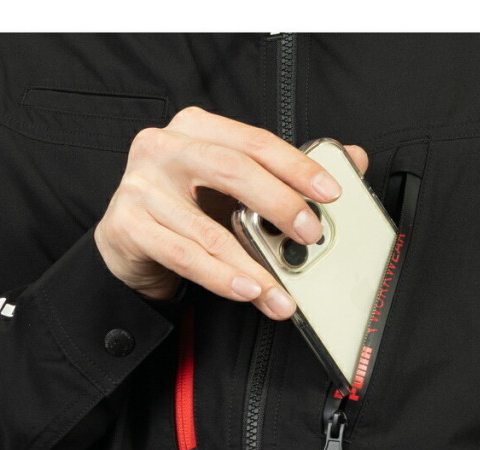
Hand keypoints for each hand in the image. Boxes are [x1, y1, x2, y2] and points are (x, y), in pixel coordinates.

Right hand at [94, 106, 368, 319]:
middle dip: (280, 204)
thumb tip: (352, 159)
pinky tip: (247, 289)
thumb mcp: (237, 189)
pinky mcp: (127, 224)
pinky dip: (220, 276)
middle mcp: (165, 148)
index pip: (254, 141)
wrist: (132, 242)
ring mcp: (141, 185)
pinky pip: (183, 254)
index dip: (296, 165)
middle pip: (232, 170)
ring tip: (282, 288)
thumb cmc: (187, 210)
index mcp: (197, 130)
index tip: (330, 192)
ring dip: (252, 263)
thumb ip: (288, 175)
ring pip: (209, 227)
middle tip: (312, 234)